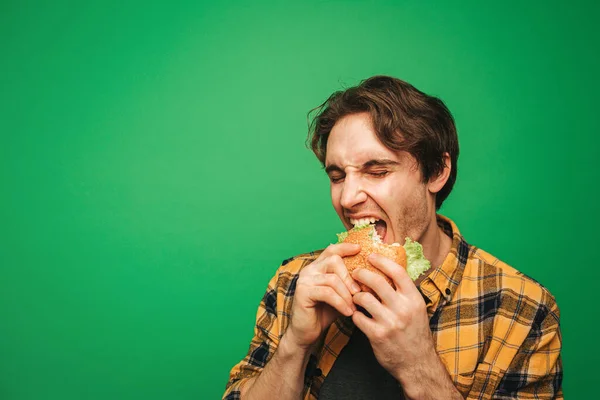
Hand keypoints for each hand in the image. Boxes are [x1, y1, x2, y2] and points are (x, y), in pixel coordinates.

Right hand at [286, 243, 361, 349]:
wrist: (308, 333)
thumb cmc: (325, 313)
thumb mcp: (341, 295)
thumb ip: (350, 284)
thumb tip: (372, 278)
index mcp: (318, 267)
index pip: (331, 250)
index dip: (345, 247)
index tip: (360, 248)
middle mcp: (309, 270)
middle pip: (333, 261)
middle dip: (350, 277)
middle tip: (359, 292)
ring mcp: (304, 280)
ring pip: (332, 279)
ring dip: (347, 294)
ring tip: (354, 306)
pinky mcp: (302, 292)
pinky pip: (327, 293)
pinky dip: (341, 303)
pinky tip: (348, 312)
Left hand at [351, 253, 436, 381]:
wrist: (417, 364)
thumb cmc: (414, 333)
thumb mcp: (416, 309)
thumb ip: (403, 291)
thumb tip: (389, 268)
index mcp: (413, 299)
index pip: (397, 271)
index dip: (381, 260)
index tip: (370, 255)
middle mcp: (403, 309)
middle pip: (376, 281)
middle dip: (362, 273)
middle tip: (355, 272)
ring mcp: (389, 322)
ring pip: (363, 298)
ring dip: (355, 295)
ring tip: (355, 295)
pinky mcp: (377, 335)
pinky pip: (358, 317)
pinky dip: (354, 313)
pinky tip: (356, 313)